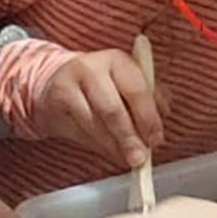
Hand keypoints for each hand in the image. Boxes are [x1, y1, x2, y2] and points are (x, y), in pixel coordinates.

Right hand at [35, 48, 162, 169]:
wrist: (57, 82)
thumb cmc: (103, 85)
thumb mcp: (129, 82)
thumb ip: (151, 97)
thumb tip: (162, 117)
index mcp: (116, 59)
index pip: (137, 90)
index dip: (148, 119)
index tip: (156, 139)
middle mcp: (90, 69)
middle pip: (112, 110)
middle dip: (129, 138)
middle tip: (140, 158)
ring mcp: (68, 86)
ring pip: (95, 125)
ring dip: (113, 146)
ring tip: (126, 158)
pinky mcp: (54, 105)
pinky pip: (79, 132)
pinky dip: (98, 147)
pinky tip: (109, 151)